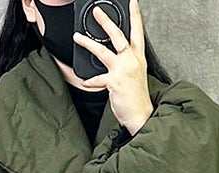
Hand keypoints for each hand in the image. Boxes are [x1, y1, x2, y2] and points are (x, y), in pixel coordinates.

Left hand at [73, 0, 153, 135]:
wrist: (141, 115)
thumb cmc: (137, 97)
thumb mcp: (135, 74)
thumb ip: (126, 62)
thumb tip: (113, 55)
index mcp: (138, 57)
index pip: (138, 31)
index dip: (135, 15)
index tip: (132, 2)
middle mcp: (131, 61)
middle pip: (118, 36)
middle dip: (106, 22)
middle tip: (97, 12)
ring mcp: (123, 70)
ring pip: (103, 51)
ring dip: (88, 43)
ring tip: (77, 37)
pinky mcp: (114, 82)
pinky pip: (98, 78)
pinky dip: (90, 80)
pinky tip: (85, 81)